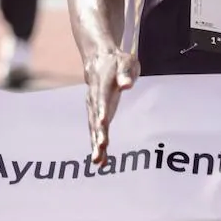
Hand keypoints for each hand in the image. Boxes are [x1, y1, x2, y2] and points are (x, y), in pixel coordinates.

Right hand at [84, 46, 138, 162]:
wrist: (98, 59)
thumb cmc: (116, 62)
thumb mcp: (125, 62)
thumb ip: (125, 73)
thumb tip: (127, 85)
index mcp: (103, 84)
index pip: (102, 98)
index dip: (102, 110)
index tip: (102, 122)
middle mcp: (94, 98)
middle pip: (95, 117)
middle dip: (98, 133)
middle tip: (100, 148)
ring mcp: (93, 107)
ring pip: (93, 127)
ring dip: (95, 143)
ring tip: (98, 160)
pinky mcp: (95, 114)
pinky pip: (95, 130)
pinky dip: (97, 144)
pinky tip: (101, 161)